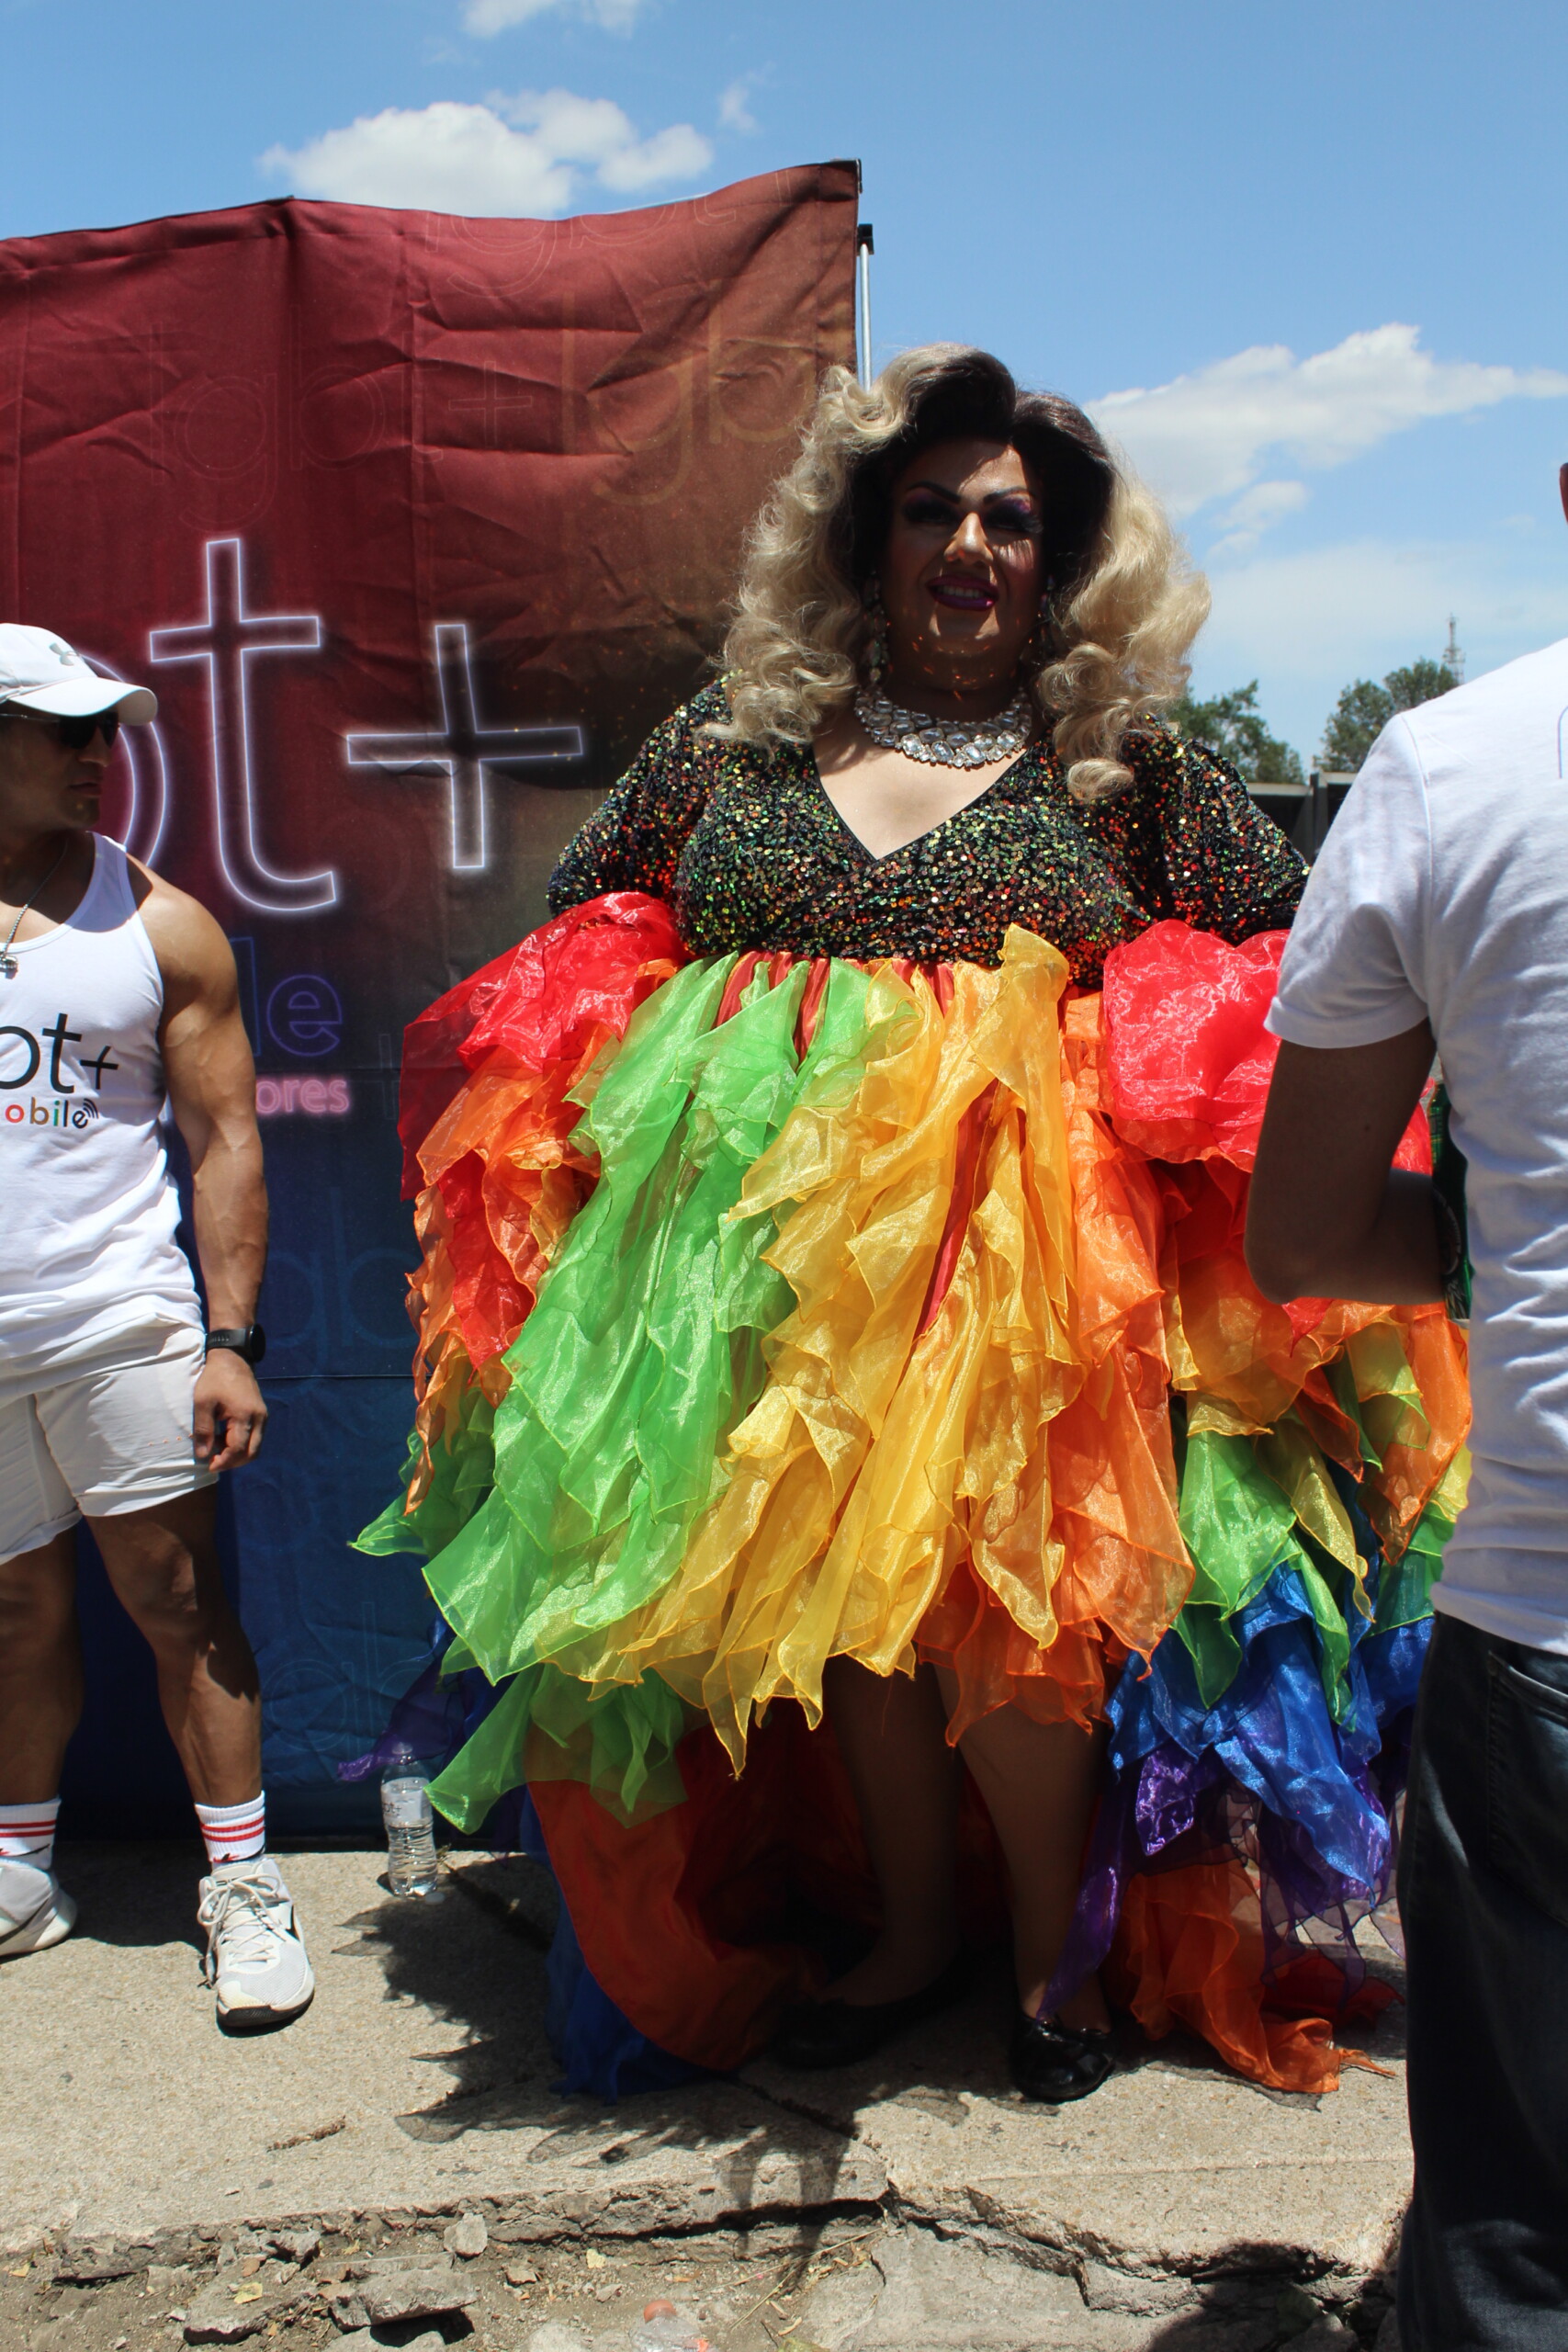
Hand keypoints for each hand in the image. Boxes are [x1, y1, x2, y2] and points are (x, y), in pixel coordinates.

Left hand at [193, 1351, 267, 1471]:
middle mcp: (259, 1418)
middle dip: (233, 1462)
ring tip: (216, 1446)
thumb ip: (203, 1429)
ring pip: (255, 1447)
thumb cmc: (215, 1379)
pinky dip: (241, 1444)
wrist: (233, 1359)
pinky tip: (223, 1437)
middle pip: (251, 1453)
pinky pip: (255, 1437)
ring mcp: (262, 1416)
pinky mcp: (261, 1414)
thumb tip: (203, 1454)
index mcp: (245, 1415)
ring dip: (237, 1453)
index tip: (209, 1464)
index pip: (238, 1449)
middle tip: (214, 1460)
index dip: (224, 1461)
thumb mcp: (202, 1402)